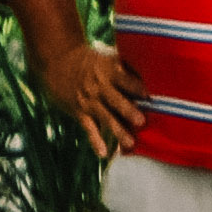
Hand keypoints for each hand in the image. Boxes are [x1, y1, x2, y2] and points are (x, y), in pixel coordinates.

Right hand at [39, 44, 146, 163]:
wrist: (57, 62)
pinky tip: (103, 153)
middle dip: (128, 110)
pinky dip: (95, 141)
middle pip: (115, 100)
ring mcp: (89, 101)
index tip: (149, 95)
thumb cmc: (90, 61)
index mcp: (108, 70)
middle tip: (142, 121)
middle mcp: (99, 87)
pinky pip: (89, 128)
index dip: (136, 86)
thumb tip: (154, 67)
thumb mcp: (106, 57)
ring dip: (118, 130)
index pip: (124, 78)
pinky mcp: (80, 112)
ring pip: (105, 117)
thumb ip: (126, 65)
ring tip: (130, 143)